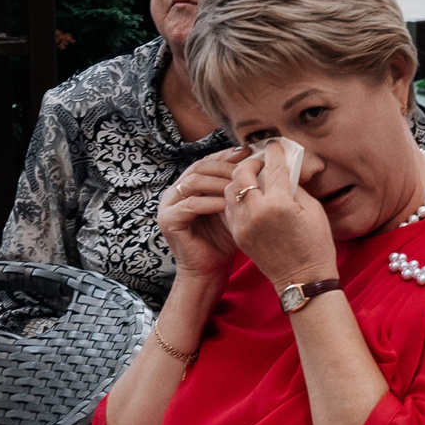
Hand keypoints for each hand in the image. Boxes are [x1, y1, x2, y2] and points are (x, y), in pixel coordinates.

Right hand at [156, 147, 248, 284]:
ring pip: (193, 183)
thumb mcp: (231, 208)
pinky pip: (191, 205)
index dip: (225, 156)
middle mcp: (173, 194)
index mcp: (186, 188)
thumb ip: (235, 188)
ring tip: (239, 185)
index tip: (247, 152)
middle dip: (224, 167)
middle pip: (198, 169)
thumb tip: (257, 162)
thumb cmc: (223, 241)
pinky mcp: (168, 221)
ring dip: (218, 182)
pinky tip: (228, 204)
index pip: (205, 163)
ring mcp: (167, 207)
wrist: (210, 271)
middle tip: (246, 167)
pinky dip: (210, 203)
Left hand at [222, 138, 336, 288]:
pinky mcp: (238, 235)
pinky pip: (229, 207)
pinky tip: (249, 199)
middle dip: (251, 163)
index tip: (275, 146)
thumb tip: (282, 169)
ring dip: (240, 180)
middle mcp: (256, 212)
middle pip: (241, 173)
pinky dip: (236, 198)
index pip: (272, 166)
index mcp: (279, 204)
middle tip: (261, 164)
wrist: (302, 280)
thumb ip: (294, 186)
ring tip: (254, 181)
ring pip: (230, 189)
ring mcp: (243, 225)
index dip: (274, 152)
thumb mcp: (313, 210)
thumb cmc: (315, 245)